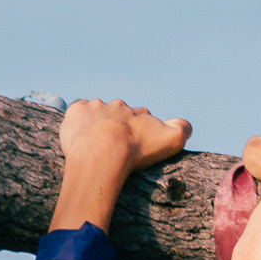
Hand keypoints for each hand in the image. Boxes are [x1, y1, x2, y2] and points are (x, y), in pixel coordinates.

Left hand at [51, 95, 191, 235]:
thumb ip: (183, 129)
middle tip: (114, 149)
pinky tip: (79, 135)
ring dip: (97, 124)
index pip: (141, 119)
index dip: (139, 133)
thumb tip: (184, 124)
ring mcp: (95, 108)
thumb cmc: (136, 150)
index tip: (136, 147)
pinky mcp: (75, 112)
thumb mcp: (170, 141)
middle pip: (118, 115)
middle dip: (118, 127)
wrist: (103, 153)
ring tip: (95, 146)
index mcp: (138, 113)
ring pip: (97, 112)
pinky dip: (78, 120)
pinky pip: (77, 112)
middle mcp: (118, 106)